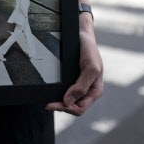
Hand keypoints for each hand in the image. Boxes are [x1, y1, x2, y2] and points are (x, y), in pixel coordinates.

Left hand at [46, 0, 103, 115]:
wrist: (81, 34)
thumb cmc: (89, 49)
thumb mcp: (90, 67)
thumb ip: (82, 86)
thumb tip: (68, 102)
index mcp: (95, 90)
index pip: (81, 108)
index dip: (68, 109)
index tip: (54, 103)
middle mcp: (87, 90)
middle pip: (74, 107)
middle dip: (61, 107)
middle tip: (48, 104)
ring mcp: (79, 85)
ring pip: (68, 101)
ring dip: (59, 102)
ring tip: (48, 101)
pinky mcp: (72, 79)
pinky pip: (65, 92)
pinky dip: (58, 94)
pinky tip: (51, 92)